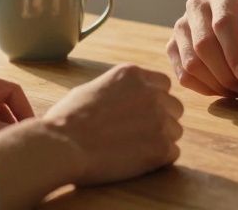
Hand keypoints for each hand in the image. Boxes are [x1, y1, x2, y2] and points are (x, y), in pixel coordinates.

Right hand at [39, 63, 182, 185]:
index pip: (163, 84)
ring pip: (175, 131)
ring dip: (160, 140)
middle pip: (173, 107)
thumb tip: (125, 97)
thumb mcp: (92, 88)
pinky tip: (137, 161)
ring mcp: (159, 119)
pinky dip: (158, 160)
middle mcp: (152, 93)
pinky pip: (172, 153)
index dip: (154, 100)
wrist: (62, 145)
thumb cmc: (67, 119)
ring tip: (134, 149)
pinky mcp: (161, 147)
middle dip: (161, 119)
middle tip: (139, 134)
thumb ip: (118, 89)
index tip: (140, 113)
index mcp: (133, 74)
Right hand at [166, 0, 237, 96]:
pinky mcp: (172, 45)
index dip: (234, 51)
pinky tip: (221, 90)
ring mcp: (181, 25)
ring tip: (235, 91)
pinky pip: (182, 74)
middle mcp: (196, 4)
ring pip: (191, 61)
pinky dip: (203, 88)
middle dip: (224, 71)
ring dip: (214, 82)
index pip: (223, 23)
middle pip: (203, 44)